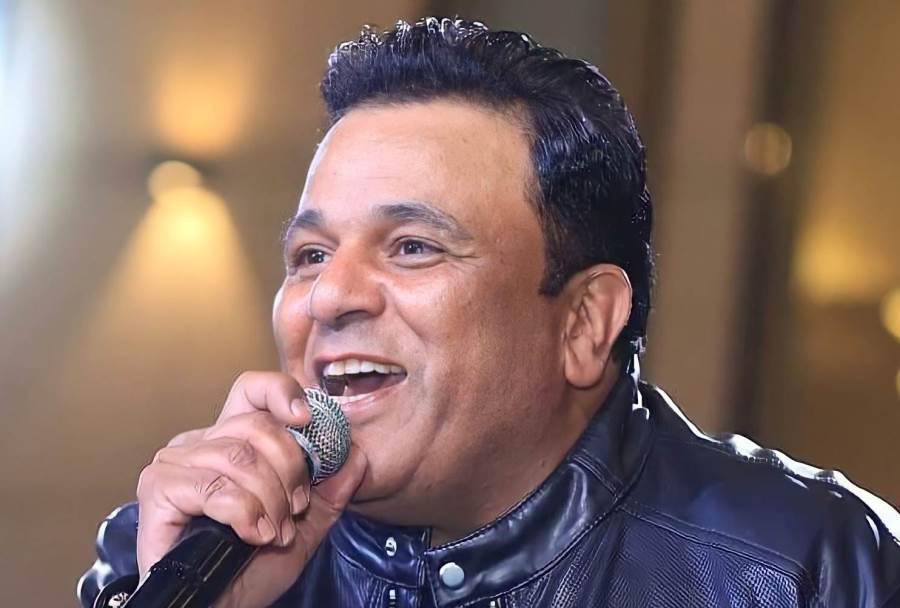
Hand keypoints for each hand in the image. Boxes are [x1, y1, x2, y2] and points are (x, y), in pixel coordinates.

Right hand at [135, 371, 366, 607]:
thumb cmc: (250, 570)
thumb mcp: (304, 529)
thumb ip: (330, 493)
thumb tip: (357, 456)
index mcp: (231, 442)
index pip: (252, 390)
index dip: (281, 393)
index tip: (307, 419)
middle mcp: (199, 444)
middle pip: (256, 426)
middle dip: (289, 471)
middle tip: (295, 509)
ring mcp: (175, 464)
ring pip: (239, 458)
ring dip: (269, 501)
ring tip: (273, 531)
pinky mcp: (158, 490)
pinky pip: (214, 488)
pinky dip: (243, 514)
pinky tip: (251, 535)